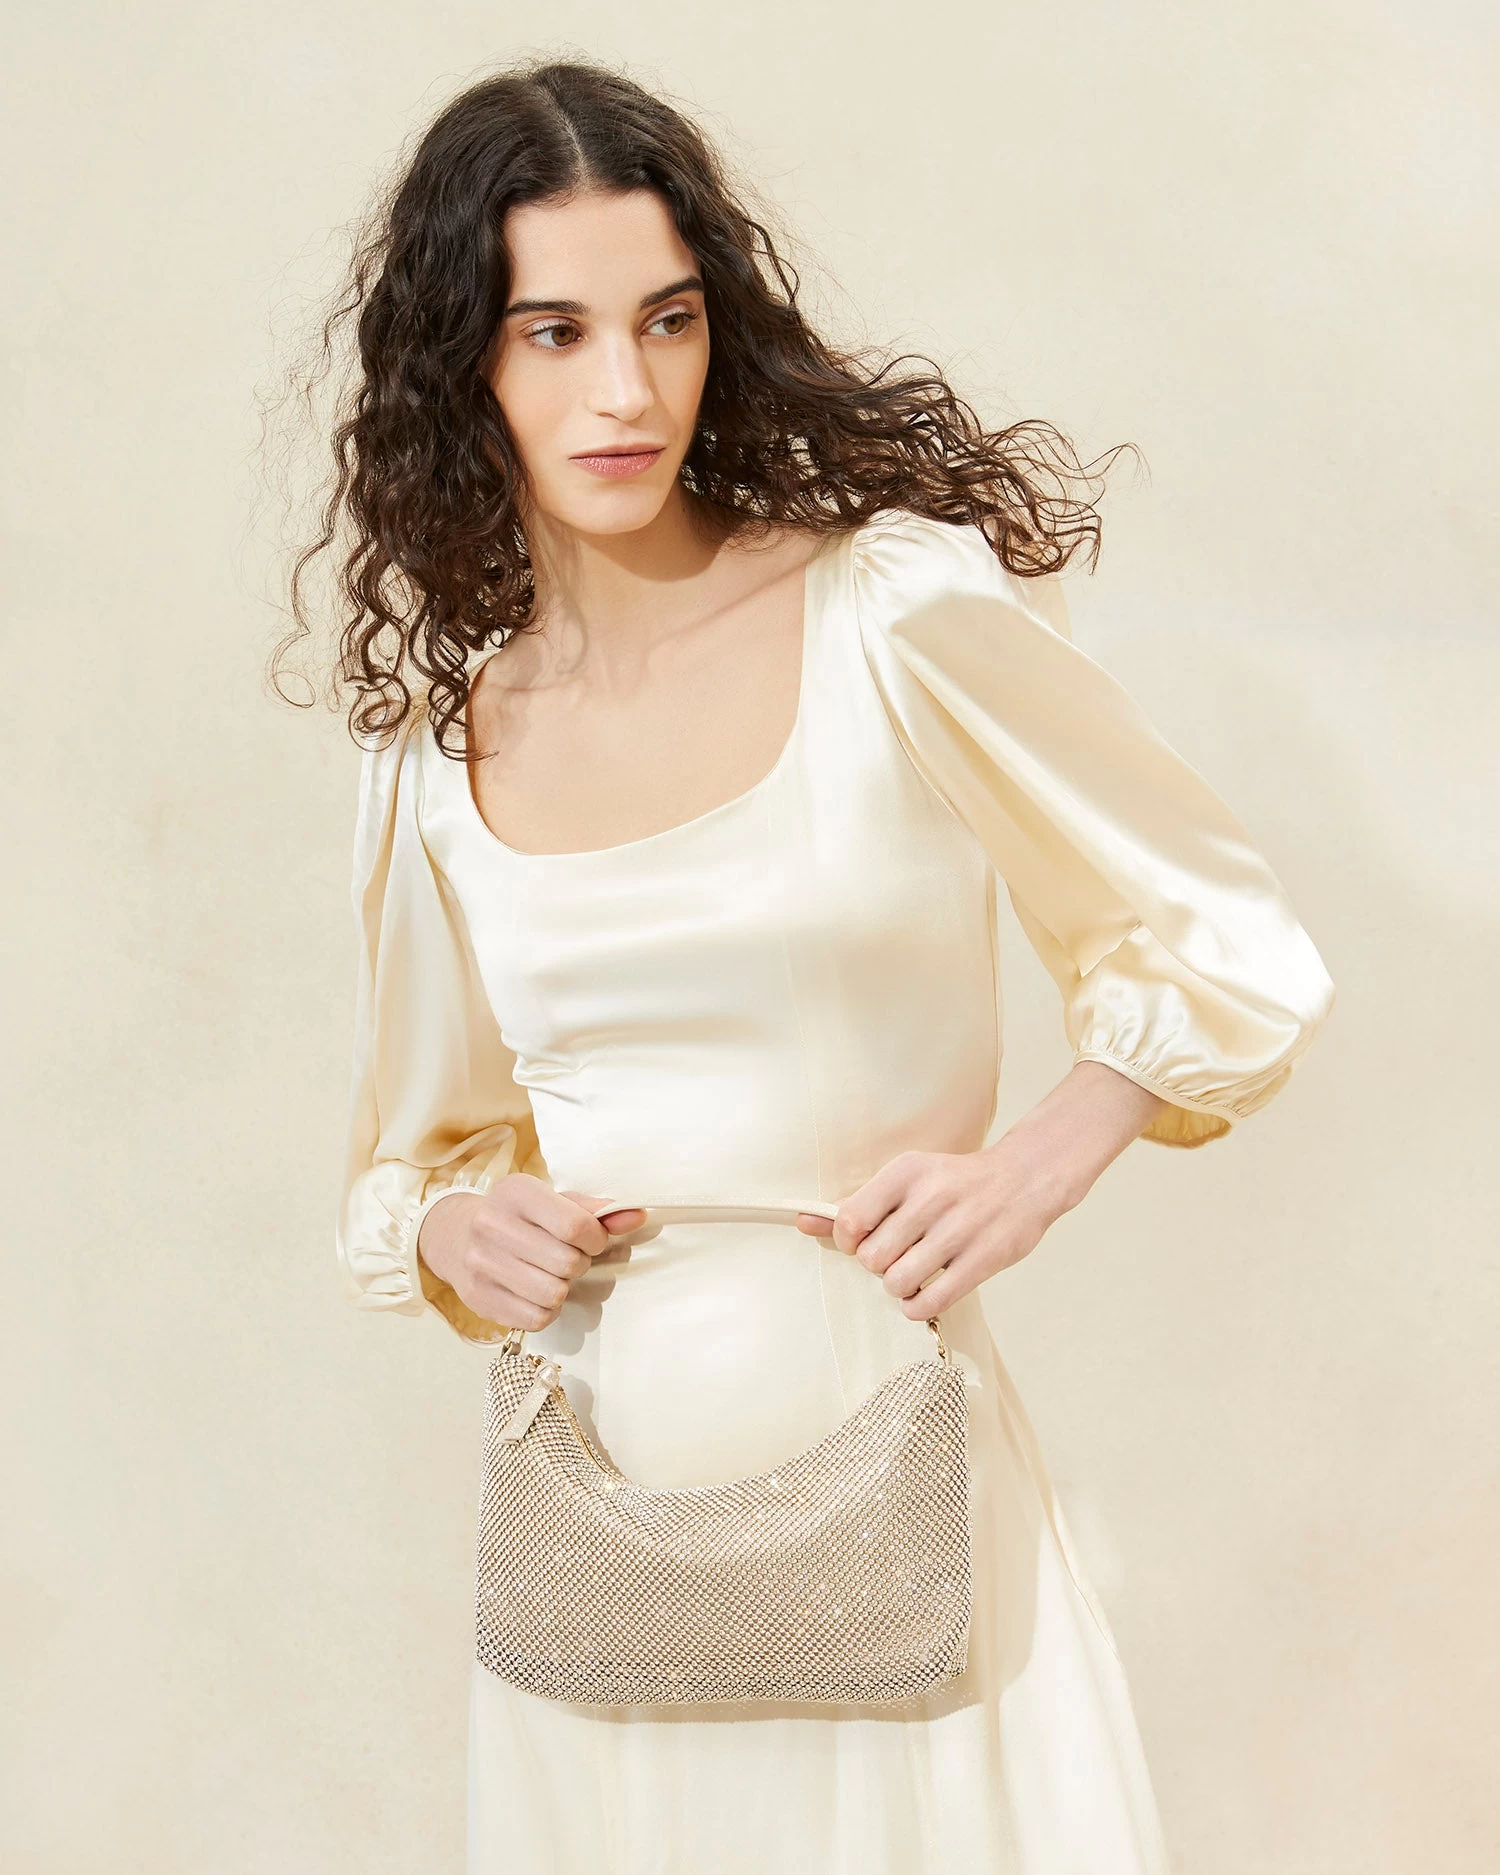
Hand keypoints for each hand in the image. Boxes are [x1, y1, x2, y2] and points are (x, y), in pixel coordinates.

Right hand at [416, 1175, 645, 1331]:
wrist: (457, 1236)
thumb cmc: (520, 1218)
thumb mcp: (554, 1202)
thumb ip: (597, 1211)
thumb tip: (638, 1216)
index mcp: (516, 1192)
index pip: (575, 1225)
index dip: (596, 1239)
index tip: (593, 1241)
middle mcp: (491, 1224)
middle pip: (566, 1263)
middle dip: (579, 1264)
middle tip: (569, 1258)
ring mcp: (480, 1263)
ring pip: (552, 1294)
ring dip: (563, 1288)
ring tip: (553, 1275)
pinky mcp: (477, 1298)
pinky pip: (535, 1318)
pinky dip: (547, 1310)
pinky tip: (537, 1292)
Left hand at [792, 1142, 1072, 1319]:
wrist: (1025, 1179)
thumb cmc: (955, 1184)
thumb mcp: (907, 1180)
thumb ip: (858, 1205)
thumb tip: (802, 1223)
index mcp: (907, 1171)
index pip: (850, 1220)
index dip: (848, 1242)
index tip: (863, 1241)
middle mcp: (932, 1197)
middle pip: (872, 1258)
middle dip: (877, 1266)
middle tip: (895, 1258)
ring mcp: (960, 1229)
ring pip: (898, 1282)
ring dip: (898, 1287)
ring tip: (912, 1275)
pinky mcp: (983, 1259)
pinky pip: (930, 1301)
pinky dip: (918, 1305)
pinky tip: (925, 1293)